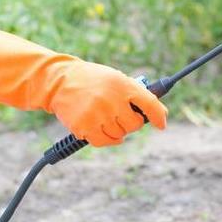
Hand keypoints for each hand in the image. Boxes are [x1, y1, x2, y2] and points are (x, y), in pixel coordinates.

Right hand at [49, 61, 167, 146]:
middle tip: (122, 115)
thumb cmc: (95, 81)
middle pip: (134, 125)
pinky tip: (103, 129)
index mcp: (124, 85)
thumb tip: (160, 113)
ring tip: (107, 116)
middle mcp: (112, 100)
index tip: (161, 125)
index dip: (158, 116)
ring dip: (117, 130)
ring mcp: (98, 115)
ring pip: (120, 135)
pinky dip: (106, 139)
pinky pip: (103, 142)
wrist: (61, 81)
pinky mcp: (84, 127)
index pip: (150, 103)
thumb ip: (137, 94)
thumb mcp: (118, 79)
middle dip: (131, 122)